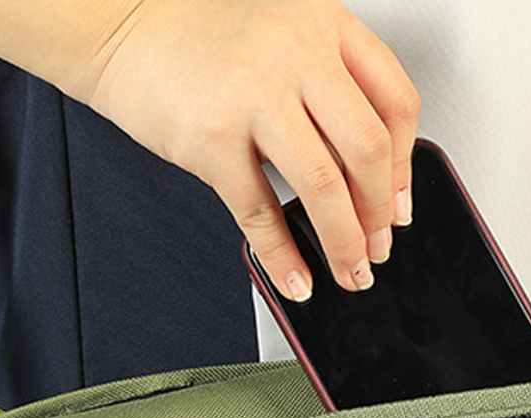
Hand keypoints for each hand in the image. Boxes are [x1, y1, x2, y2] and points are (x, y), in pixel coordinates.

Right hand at [86, 0, 420, 299]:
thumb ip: (333, 101)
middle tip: (377, 248)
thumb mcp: (290, 47)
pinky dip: (284, 257)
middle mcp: (296, 54)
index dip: (406, 169)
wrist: (124, 29)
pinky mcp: (212, 138)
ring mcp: (252, 94)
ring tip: (349, 272)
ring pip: (323, 186)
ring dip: (344, 244)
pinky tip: (297, 278)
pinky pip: (261, 213)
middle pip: (368, 151)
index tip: (399, 208)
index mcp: (326, 26)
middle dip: (379, 216)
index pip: (396, 105)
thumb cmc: (209, 43)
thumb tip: (374, 186)